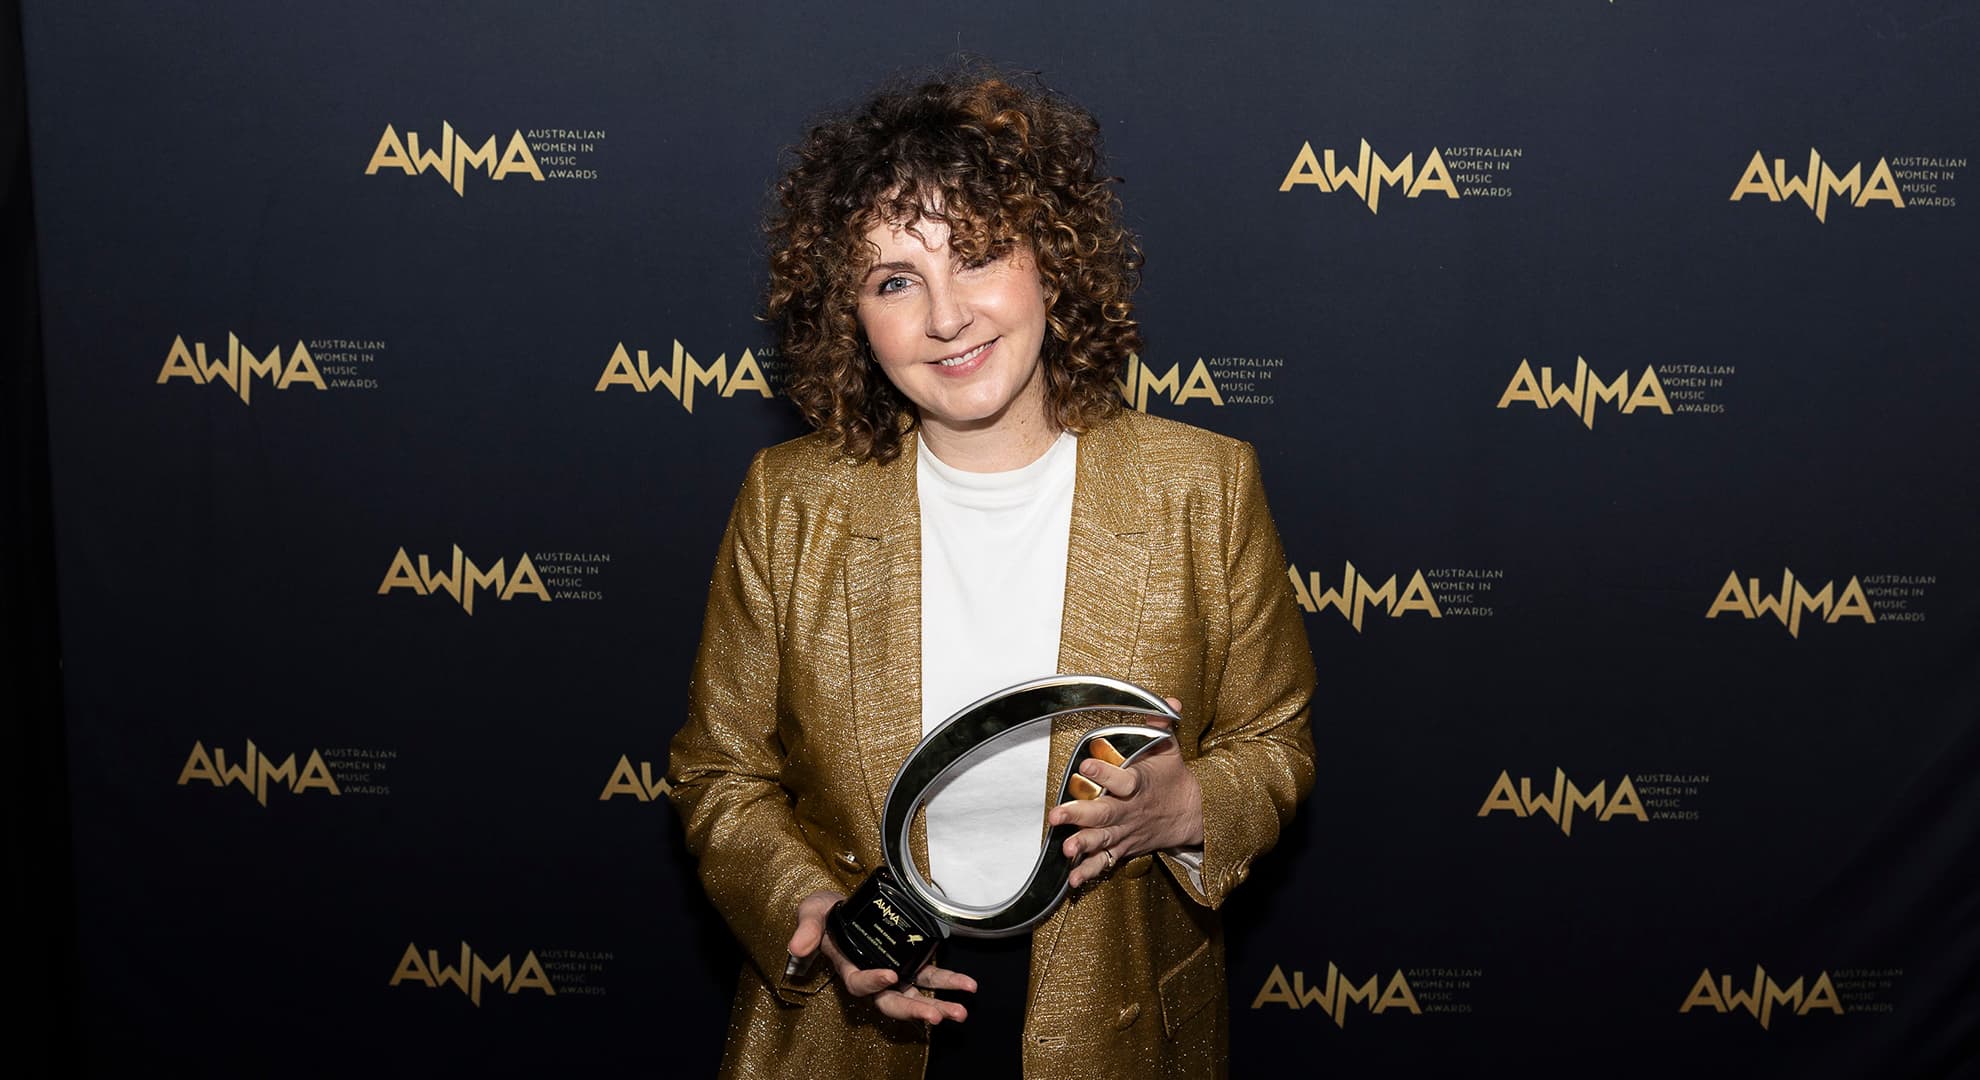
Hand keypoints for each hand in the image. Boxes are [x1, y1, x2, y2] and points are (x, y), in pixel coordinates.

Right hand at [785, 890, 976, 1023]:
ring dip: (939, 1005)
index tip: (888, 975)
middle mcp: (874, 977)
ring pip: (916, 995)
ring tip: (959, 1012)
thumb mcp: (811, 914)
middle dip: (915, 1010)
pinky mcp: (910, 963)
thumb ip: (807, 929)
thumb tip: (796, 947)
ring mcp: (894, 973)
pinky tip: (968, 987)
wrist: (842, 907)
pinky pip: (931, 978)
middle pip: (893, 1002)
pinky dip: (949, 983)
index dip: (873, 982)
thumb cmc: (825, 913)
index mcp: (849, 968)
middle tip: (936, 1015)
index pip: (860, 983)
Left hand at [1047, 699, 1203, 887]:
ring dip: (1083, 845)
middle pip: (1105, 814)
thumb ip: (1162, 725)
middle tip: (1057, 814)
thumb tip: (1169, 701)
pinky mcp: (1124, 847)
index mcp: (1139, 784)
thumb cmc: (1173, 777)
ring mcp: (1126, 832)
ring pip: (1103, 839)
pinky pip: (1106, 862)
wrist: (1192, 814)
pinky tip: (1073, 880)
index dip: (1105, 772)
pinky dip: (1090, 872)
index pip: (1123, 778)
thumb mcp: (1171, 749)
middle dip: (1080, 815)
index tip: (1084, 764)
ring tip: (1065, 849)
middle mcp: (1130, 810)